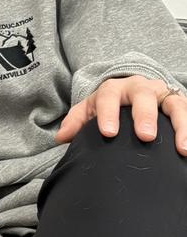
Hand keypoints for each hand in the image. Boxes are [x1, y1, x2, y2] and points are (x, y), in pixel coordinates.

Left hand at [55, 75, 186, 154]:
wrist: (133, 92)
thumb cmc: (109, 106)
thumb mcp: (91, 109)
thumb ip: (76, 121)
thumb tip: (62, 137)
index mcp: (114, 89)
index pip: (108, 97)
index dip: (108, 114)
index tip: (108, 133)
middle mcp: (141, 88)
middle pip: (143, 96)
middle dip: (144, 115)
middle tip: (145, 136)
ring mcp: (163, 96)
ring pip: (175, 105)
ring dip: (180, 125)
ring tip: (182, 148)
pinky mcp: (180, 104)